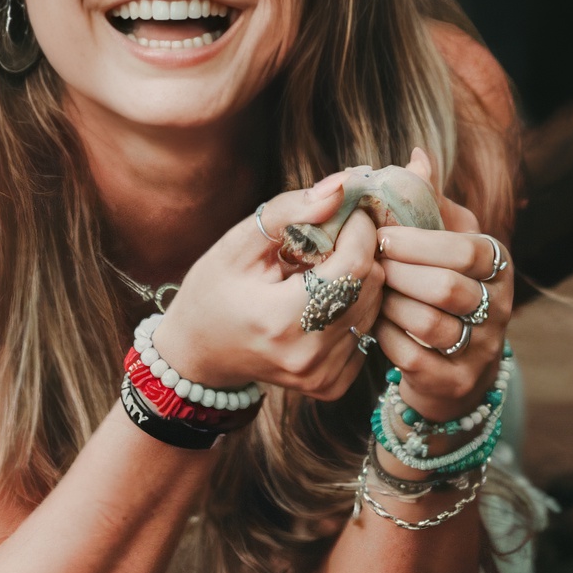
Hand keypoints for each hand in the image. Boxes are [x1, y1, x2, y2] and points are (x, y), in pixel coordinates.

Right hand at [151, 171, 389, 401]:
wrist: (198, 352)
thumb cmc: (213, 291)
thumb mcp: (238, 244)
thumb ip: (289, 211)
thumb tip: (341, 187)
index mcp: (283, 321)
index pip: (356, 263)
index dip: (359, 228)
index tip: (346, 211)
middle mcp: (309, 356)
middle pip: (370, 285)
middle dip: (359, 250)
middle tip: (330, 238)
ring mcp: (322, 375)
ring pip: (375, 307)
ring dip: (357, 279)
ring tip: (321, 271)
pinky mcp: (331, 384)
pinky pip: (366, 332)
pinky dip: (353, 310)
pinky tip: (323, 301)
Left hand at [366, 147, 514, 428]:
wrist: (455, 363)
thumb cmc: (441, 284)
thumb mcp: (443, 240)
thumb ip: (427, 201)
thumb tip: (416, 156)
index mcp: (497, 264)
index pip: (467, 249)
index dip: (420, 242)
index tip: (382, 236)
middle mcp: (498, 306)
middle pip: (447, 287)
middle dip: (399, 274)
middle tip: (367, 265)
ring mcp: (482, 347)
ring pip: (430, 324)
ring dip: (390, 306)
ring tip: (368, 294)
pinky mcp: (456, 381)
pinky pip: (414, 359)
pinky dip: (386, 339)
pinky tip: (372, 324)